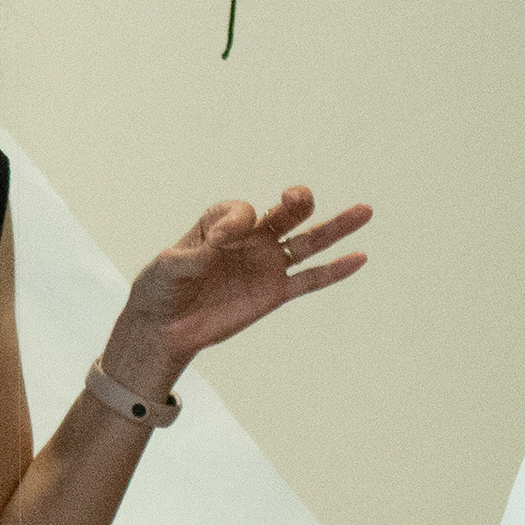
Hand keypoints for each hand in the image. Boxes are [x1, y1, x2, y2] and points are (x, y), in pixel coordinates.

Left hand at [108, 188, 372, 391]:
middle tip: (298, 197)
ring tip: (364, 211)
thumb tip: (226, 239)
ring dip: (335, 227)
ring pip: (307, 243)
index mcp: (221, 223)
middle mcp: (250, 239)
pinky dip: (334, 271)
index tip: (216, 243)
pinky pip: (309, 280)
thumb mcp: (170, 265)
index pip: (240, 211)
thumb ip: (197, 250)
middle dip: (295, 203)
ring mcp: (266, 265)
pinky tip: (359, 258)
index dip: (234, 221)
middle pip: (284, 214)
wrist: (163, 328)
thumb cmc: (161, 289)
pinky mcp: (274, 294)